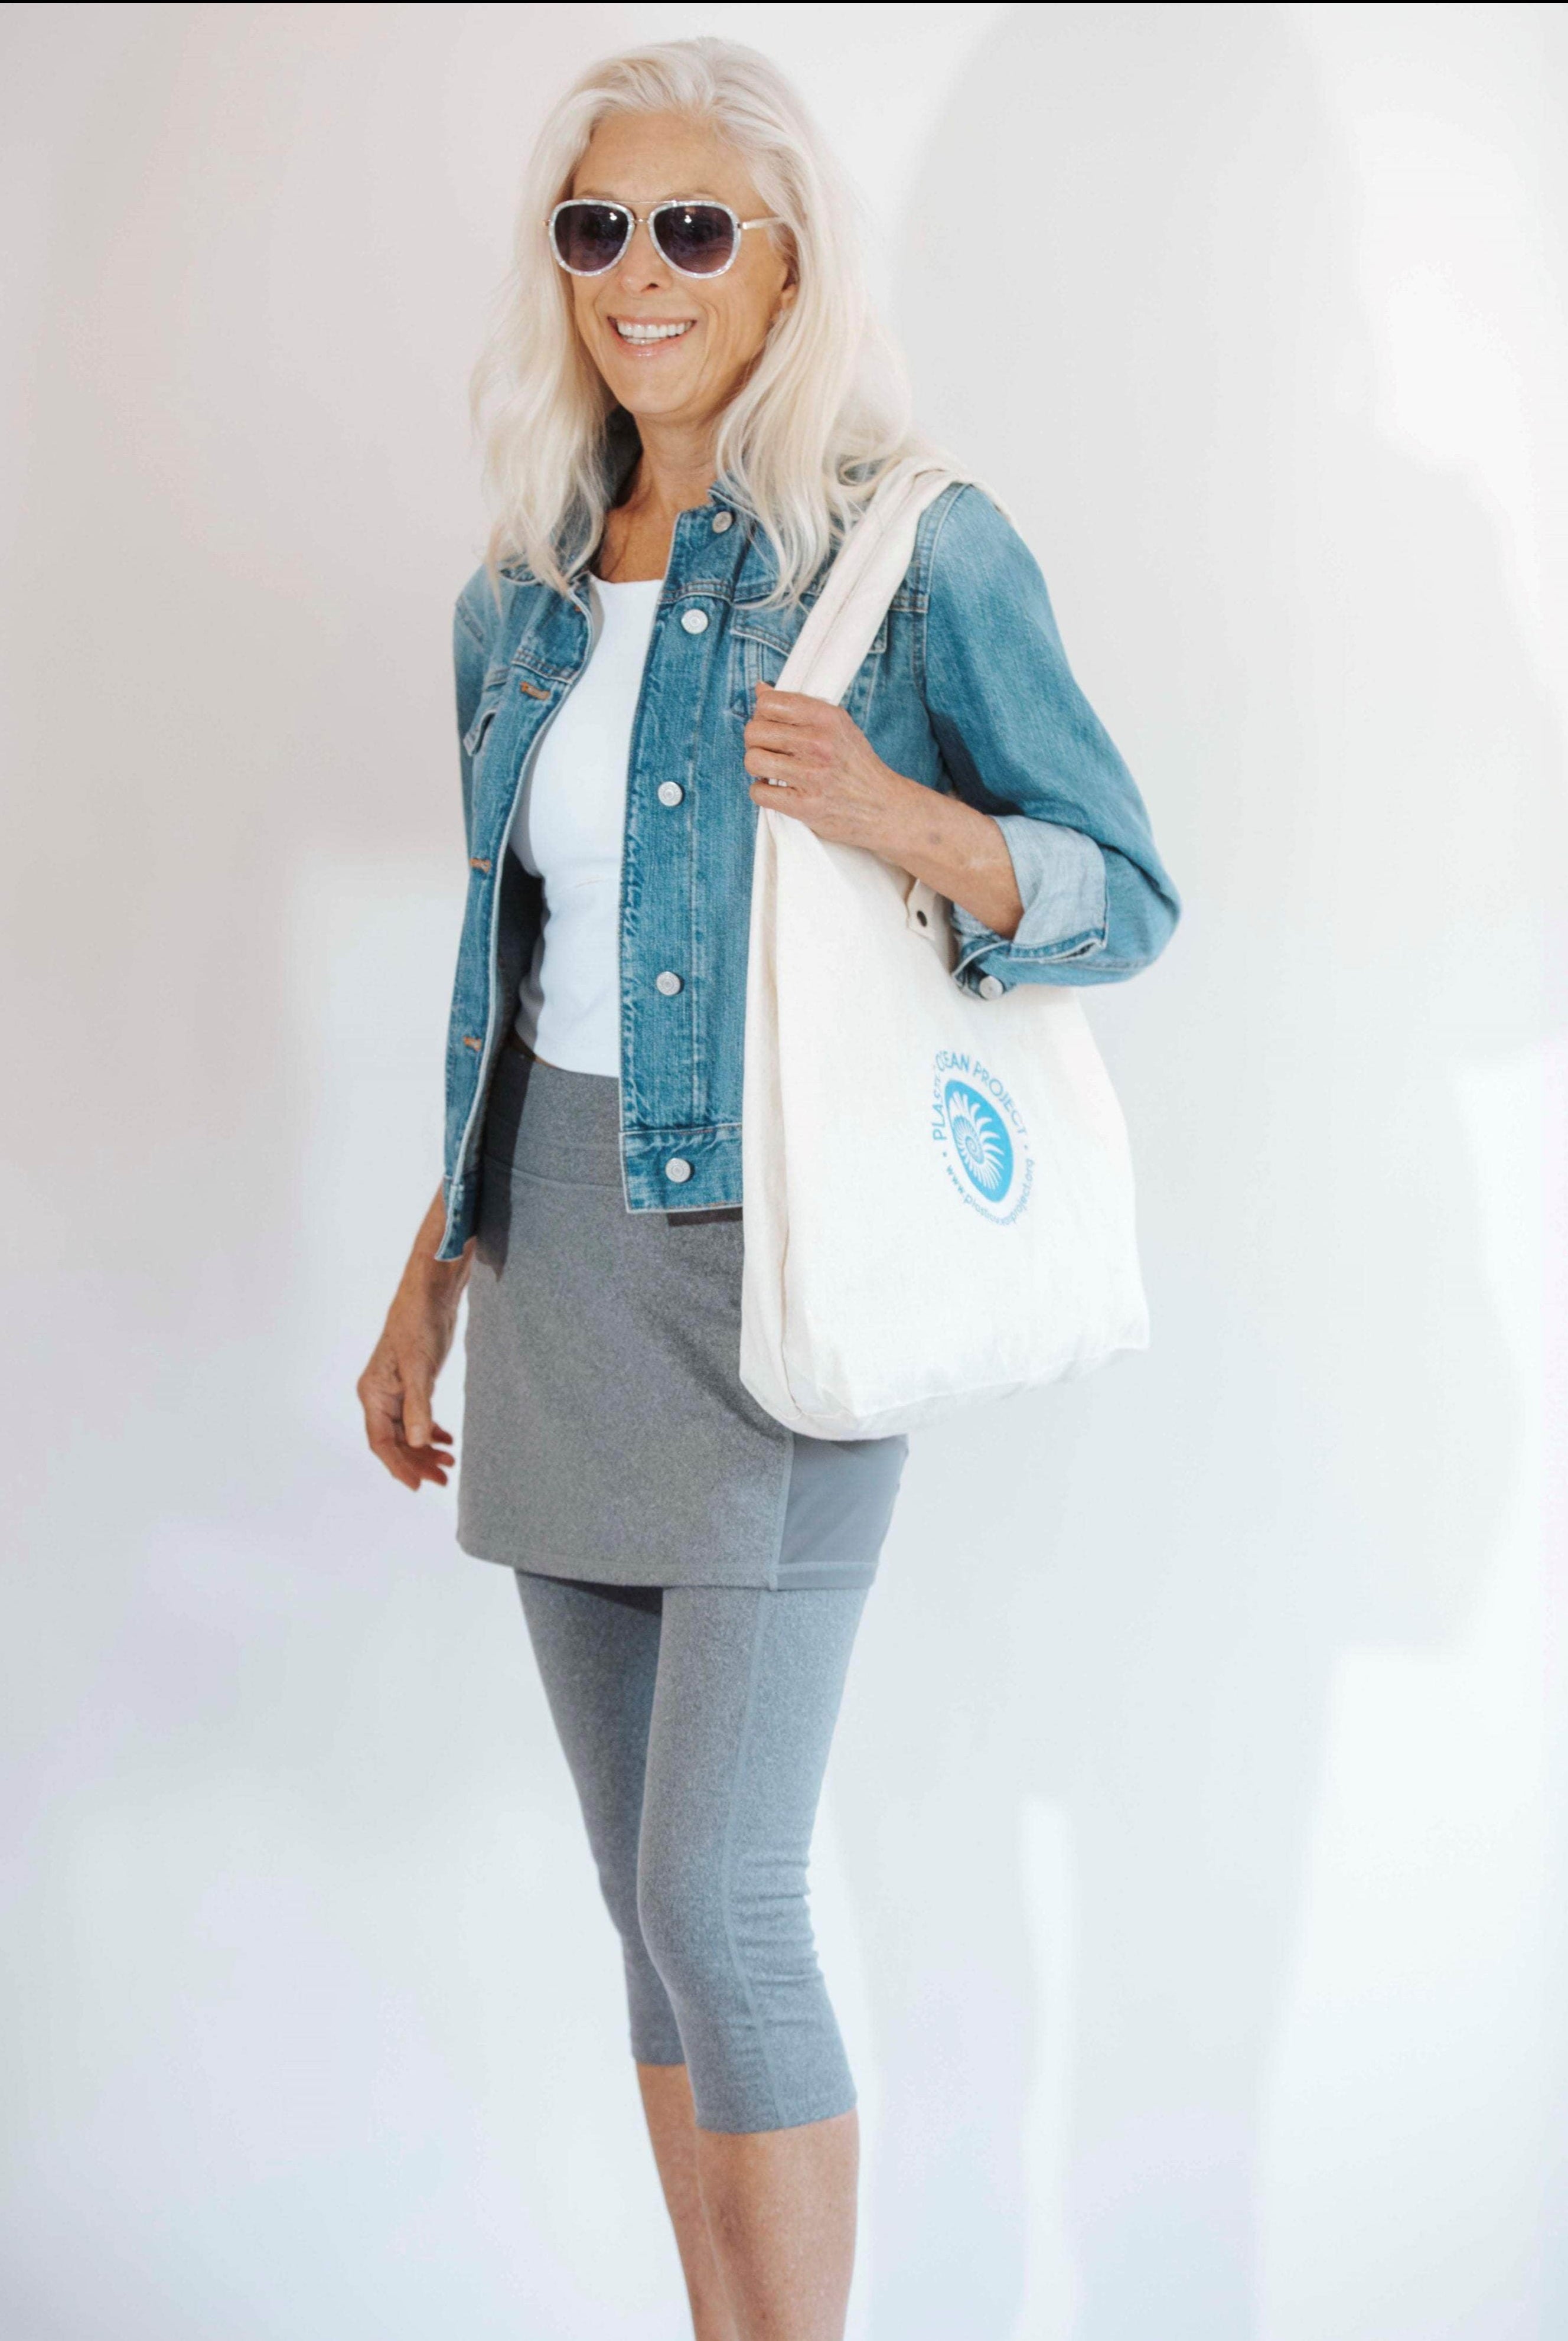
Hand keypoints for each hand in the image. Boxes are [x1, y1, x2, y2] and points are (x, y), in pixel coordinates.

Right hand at [356, 1186, 469, 1491]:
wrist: (430, 1293)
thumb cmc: (418, 1323)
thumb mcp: (420, 1366)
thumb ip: (420, 1406)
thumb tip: (421, 1443)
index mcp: (373, 1393)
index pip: (382, 1442)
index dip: (399, 1466)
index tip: (419, 1485)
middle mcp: (380, 1395)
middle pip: (395, 1441)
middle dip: (417, 1461)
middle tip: (444, 1478)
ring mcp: (396, 1389)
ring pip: (407, 1431)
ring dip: (426, 1449)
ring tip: (450, 1464)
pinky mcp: (413, 1381)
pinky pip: (417, 1417)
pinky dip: (431, 1431)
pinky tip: (447, 1440)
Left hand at [742, 682, 917, 852]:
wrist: (882, 806)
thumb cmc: (856, 764)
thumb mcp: (837, 725)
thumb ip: (799, 707)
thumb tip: (761, 689)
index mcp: (826, 718)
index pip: (768, 703)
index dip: (762, 715)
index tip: (772, 727)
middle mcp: (818, 743)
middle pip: (754, 732)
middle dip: (756, 742)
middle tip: (771, 752)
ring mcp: (811, 775)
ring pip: (753, 761)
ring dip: (757, 767)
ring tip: (772, 770)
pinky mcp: (804, 806)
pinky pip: (759, 793)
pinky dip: (761, 792)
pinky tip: (776, 790)